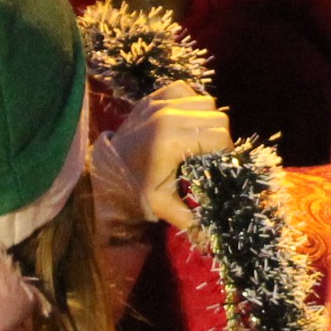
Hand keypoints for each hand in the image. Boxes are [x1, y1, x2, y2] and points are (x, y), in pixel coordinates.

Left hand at [107, 81, 232, 230]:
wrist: (104, 170)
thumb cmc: (133, 189)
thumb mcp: (161, 206)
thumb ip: (190, 220)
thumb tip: (212, 239)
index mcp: (172, 141)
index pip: (220, 136)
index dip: (226, 151)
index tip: (219, 164)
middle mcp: (168, 116)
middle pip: (218, 117)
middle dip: (220, 136)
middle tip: (210, 153)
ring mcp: (159, 103)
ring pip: (206, 101)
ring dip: (208, 119)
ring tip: (198, 137)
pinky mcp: (153, 97)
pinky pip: (187, 90)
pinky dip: (191, 103)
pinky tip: (185, 121)